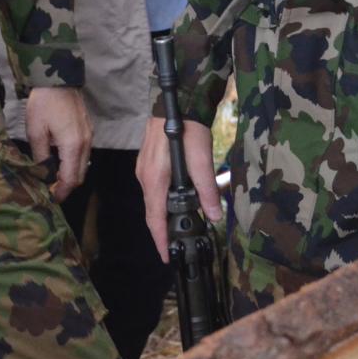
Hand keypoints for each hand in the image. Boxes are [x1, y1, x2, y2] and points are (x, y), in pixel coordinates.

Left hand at [26, 86, 92, 200]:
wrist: (59, 78)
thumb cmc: (44, 104)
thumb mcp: (36, 132)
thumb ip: (40, 156)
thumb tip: (42, 173)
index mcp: (73, 146)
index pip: (70, 179)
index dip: (61, 192)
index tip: (49, 199)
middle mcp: (86, 143)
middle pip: (80, 175)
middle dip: (66, 186)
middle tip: (49, 189)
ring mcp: (89, 136)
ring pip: (84, 165)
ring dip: (71, 174)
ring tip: (52, 176)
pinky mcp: (88, 130)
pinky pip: (84, 154)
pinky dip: (74, 162)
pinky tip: (60, 160)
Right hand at [137, 115, 221, 258]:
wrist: (178, 101)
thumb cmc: (188, 127)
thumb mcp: (202, 158)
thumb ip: (208, 189)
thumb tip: (214, 216)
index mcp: (155, 179)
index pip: (155, 218)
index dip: (160, 240)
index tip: (166, 257)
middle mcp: (145, 177)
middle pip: (151, 212)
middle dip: (162, 232)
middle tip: (174, 247)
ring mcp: (143, 169)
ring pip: (152, 201)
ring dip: (162, 217)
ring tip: (177, 230)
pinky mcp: (147, 163)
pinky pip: (152, 190)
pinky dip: (162, 202)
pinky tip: (174, 203)